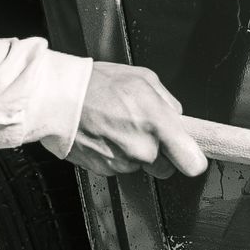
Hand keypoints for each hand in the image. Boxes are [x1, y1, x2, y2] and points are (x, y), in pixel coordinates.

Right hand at [62, 63, 208, 178]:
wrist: (56, 98)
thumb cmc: (96, 84)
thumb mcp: (142, 78)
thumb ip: (167, 101)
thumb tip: (177, 118)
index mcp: (156, 123)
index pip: (192, 162)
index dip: (193, 159)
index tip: (191, 156)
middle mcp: (142, 148)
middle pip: (165, 166)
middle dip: (158, 151)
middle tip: (141, 129)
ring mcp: (122, 163)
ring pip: (140, 166)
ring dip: (133, 151)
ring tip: (116, 125)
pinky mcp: (104, 171)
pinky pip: (120, 167)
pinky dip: (114, 154)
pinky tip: (104, 134)